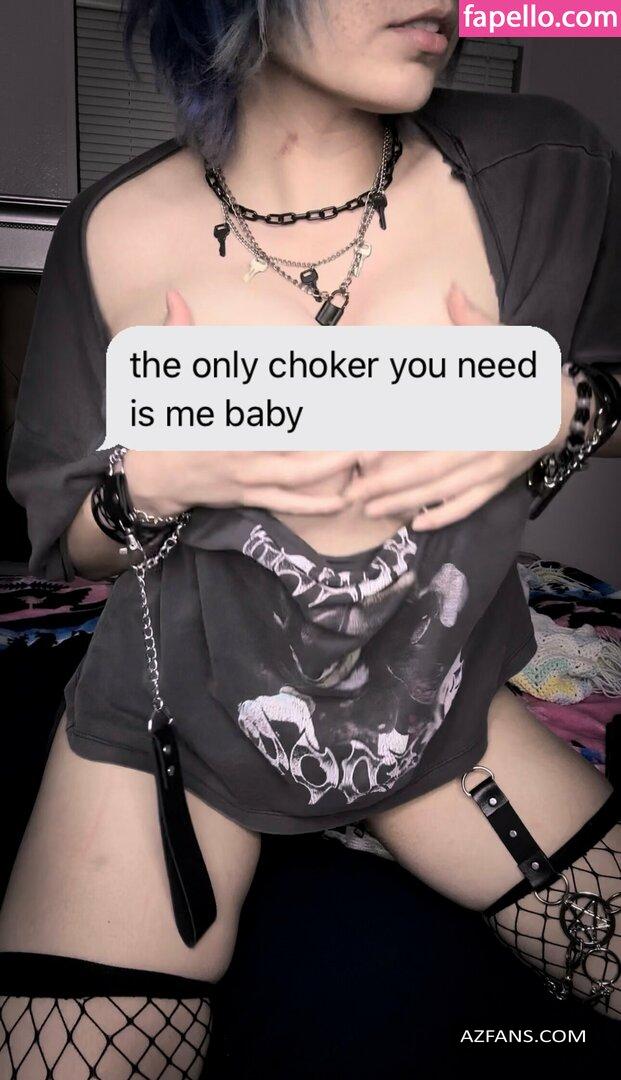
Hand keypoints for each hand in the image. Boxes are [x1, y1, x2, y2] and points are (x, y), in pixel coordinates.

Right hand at [124, 290, 358, 516]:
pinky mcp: (249, 496)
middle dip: (334, 430)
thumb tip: (174, 294)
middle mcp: (241, 446)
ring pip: (299, 474)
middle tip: (369, 418)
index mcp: (226, 411)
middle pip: (296, 438)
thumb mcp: (166, 375)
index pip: (272, 396)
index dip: (306, 386)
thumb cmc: (162, 422)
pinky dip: (315, 506)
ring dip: (335, 466)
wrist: (150, 477)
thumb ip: (177, 333)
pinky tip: (343, 501)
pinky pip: (286, 503)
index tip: (335, 373)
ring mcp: (247, 475)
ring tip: (367, 453)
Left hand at [344, 285, 576, 530]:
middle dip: (387, 482)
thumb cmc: (526, 376)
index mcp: (480, 404)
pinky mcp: (499, 482)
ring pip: (444, 490)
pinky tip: (416, 524)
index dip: (393, 438)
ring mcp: (493, 466)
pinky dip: (444, 515)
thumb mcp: (504, 342)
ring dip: (406, 502)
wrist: (566, 410)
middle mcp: (485, 440)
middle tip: (352, 492)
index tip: (361, 449)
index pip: (429, 423)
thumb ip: (472, 322)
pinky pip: (470, 504)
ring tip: (370, 509)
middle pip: (429, 466)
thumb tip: (451, 291)